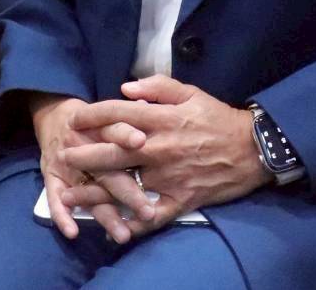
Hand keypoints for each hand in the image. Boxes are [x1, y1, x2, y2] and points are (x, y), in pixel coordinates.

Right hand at [30, 93, 155, 244]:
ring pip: (87, 193)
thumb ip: (130, 113)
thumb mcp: (108, 110)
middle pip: (106, 171)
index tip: (142, 142)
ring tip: (123, 235)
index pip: (113, 130)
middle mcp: (82, 147)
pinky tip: (73, 232)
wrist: (54, 115)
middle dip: (127, 192)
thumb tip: (149, 104)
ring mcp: (65, 165)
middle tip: (148, 212)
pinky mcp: (51, 178)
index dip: (125, 135)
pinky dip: (62, 216)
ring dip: (105, 215)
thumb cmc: (92, 118)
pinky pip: (54, 199)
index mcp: (98, 127)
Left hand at [59, 76, 270, 235]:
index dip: (92, 115)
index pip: (118, 113)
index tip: (74, 118)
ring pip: (124, 186)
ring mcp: (168, 176)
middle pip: (112, 151)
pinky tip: (112, 228)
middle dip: (83, 155)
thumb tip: (125, 88)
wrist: (252, 149)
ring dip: (95, 193)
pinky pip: (151, 215)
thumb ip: (158, 86)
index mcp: (162, 119)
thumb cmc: (218, 118)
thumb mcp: (191, 93)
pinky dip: (131, 223)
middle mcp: (159, 148)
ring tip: (70, 197)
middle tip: (62, 158)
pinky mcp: (179, 199)